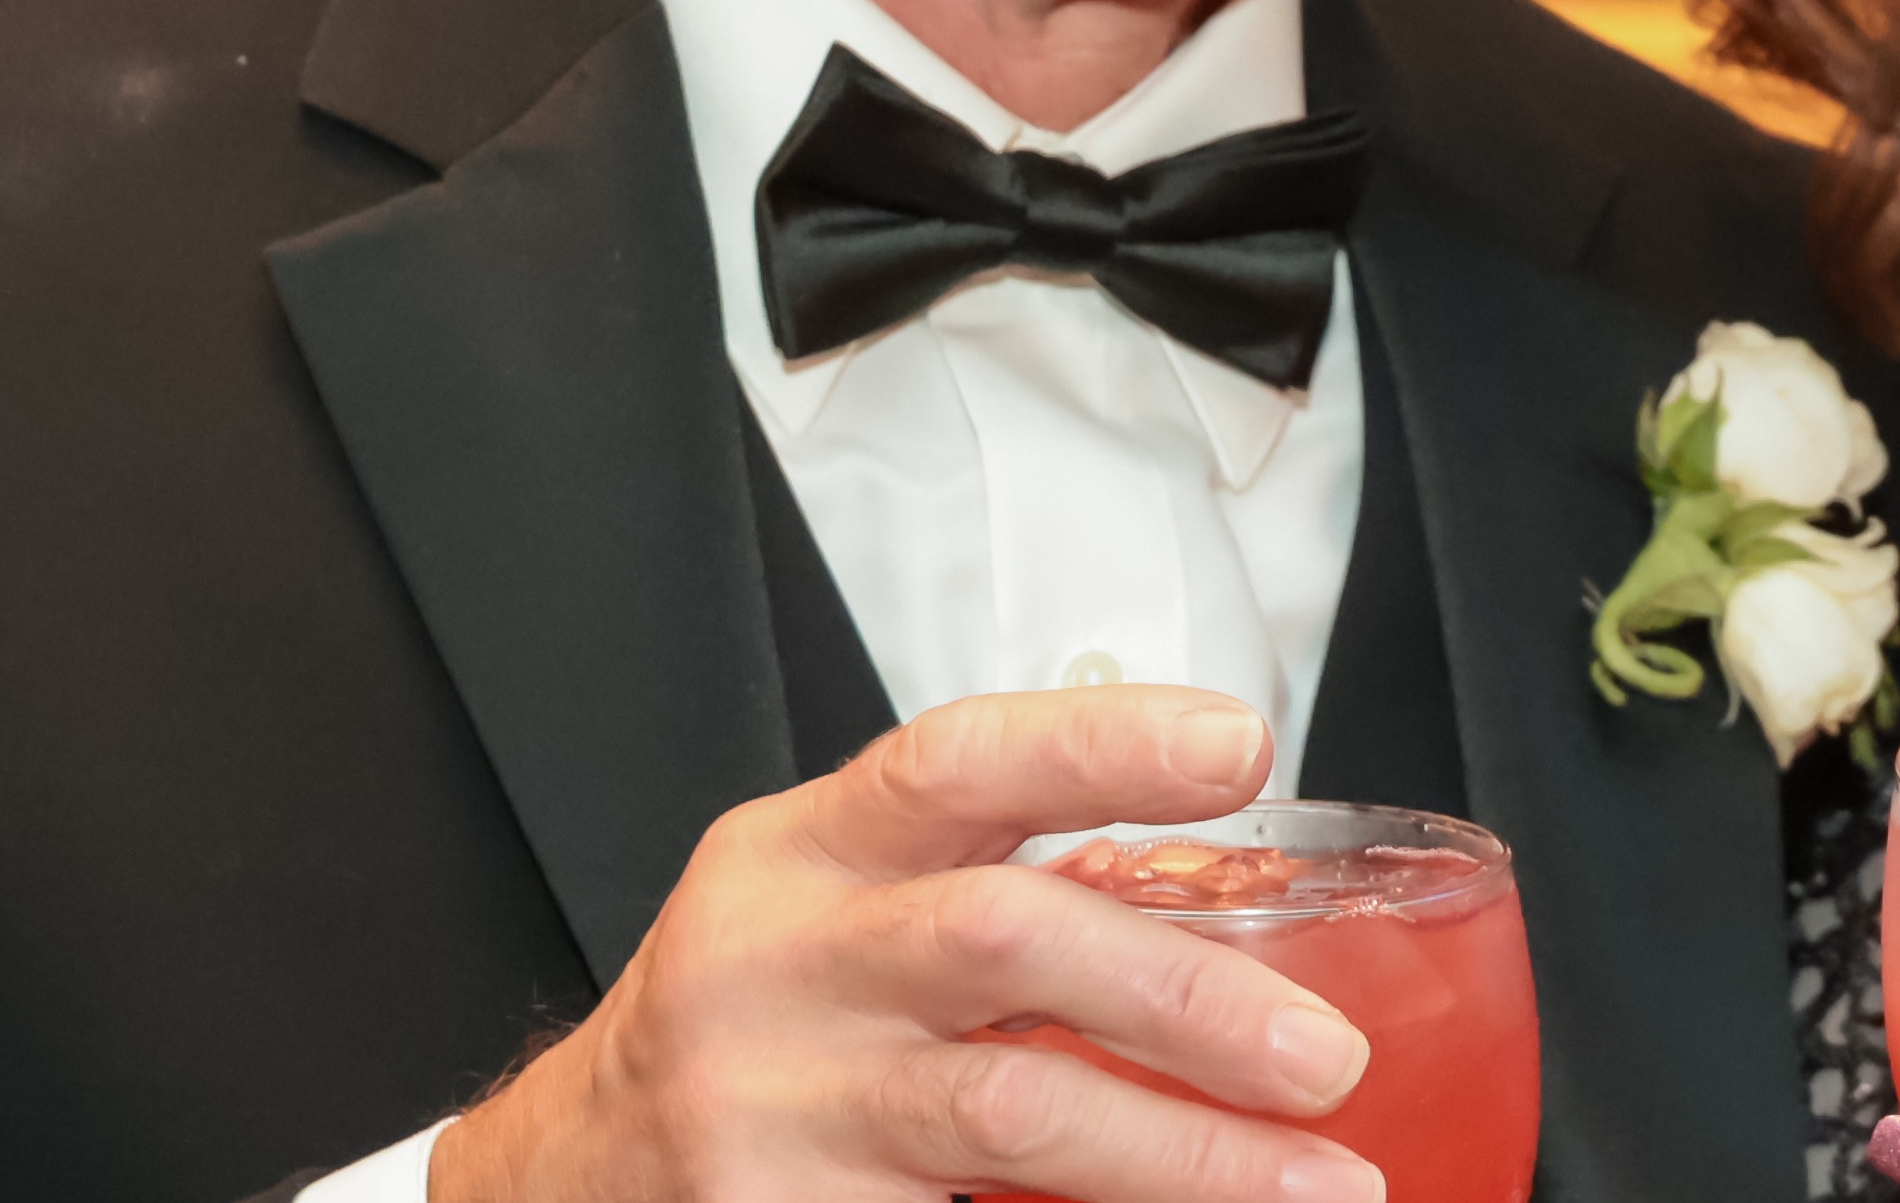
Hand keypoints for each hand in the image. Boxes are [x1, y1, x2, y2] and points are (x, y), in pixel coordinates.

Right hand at [434, 687, 1382, 1202]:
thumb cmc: (762, 1018)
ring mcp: (773, 1107)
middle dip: (1188, 995)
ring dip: (1186, 1153)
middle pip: (1004, 939)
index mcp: (811, 852)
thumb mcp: (840, 908)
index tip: (1240, 745)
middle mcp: (784, 965)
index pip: (962, 759)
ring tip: (1321, 1185)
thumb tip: (1245, 908)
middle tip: (1328, 1054)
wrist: (570, 1173)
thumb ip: (996, 881)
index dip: (1104, 741)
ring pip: (1004, 1109)